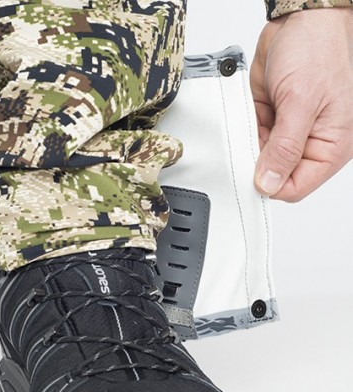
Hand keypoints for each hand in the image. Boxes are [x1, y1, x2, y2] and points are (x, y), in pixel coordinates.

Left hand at [251, 8, 352, 201]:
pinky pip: (251, 137)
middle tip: (251, 142)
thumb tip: (270, 183)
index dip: (272, 186)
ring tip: (255, 119)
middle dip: (258, 162)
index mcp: (331, 145)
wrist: (301, 20)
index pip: (297, 187)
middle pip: (275, 174)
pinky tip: (249, 114)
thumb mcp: (301, 102)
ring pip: (260, 158)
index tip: (252, 175)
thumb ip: (284, 147)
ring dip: (250, 144)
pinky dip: (245, 130)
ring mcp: (288, 132)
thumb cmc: (317, 50)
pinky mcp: (271, 120)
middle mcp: (310, 142)